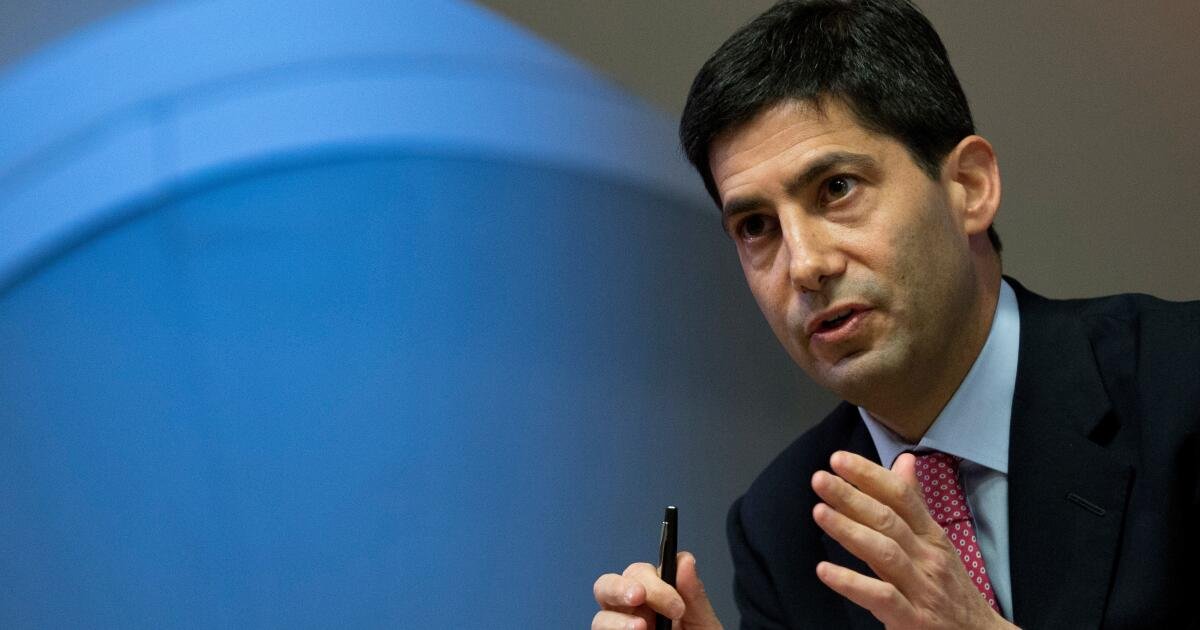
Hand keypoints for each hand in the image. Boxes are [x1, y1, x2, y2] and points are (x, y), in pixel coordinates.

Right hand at [592, 551, 722, 629]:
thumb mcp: (704, 625)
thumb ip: (694, 596)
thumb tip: (685, 560)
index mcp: (654, 597)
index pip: (639, 574)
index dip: (654, 582)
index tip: (676, 604)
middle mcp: (631, 613)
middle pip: (607, 587)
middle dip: (620, 588)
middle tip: (640, 598)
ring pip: (600, 618)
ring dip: (616, 621)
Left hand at [811, 451, 1017, 629]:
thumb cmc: (951, 587)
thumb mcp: (937, 542)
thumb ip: (914, 503)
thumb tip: (904, 461)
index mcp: (932, 535)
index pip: (902, 497)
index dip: (870, 475)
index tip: (839, 460)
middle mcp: (928, 557)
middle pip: (889, 520)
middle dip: (852, 497)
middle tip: (820, 479)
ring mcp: (922, 588)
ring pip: (884, 552)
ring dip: (849, 530)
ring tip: (819, 512)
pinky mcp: (913, 619)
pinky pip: (881, 597)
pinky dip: (852, 583)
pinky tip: (824, 570)